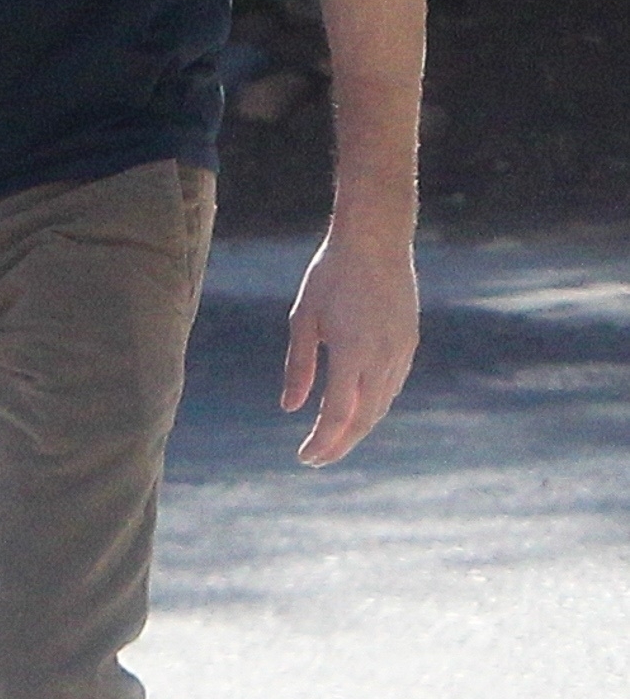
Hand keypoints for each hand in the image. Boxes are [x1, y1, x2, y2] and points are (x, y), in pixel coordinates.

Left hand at [281, 228, 418, 465]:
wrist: (376, 240)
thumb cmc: (331, 275)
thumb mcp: (304, 317)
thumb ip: (299, 366)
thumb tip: (290, 408)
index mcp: (352, 353)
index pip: (337, 415)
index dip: (321, 442)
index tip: (304, 457)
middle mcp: (382, 358)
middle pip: (363, 419)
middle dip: (340, 445)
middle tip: (317, 459)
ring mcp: (400, 351)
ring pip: (381, 405)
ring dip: (357, 427)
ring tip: (333, 438)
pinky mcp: (408, 342)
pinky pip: (391, 386)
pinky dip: (373, 405)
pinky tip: (357, 407)